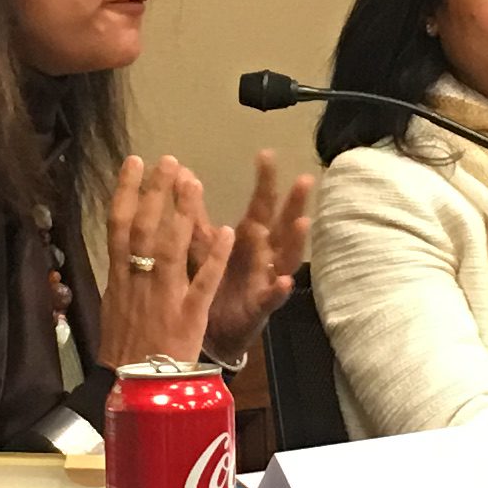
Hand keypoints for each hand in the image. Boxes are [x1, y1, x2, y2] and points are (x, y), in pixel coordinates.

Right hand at [98, 156, 234, 367]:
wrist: (132, 387)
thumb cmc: (123, 350)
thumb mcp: (113, 308)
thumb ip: (121, 278)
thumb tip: (120, 250)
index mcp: (118, 278)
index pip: (118, 225)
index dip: (124, 191)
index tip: (134, 162)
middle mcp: (138, 281)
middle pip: (144, 228)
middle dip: (156, 191)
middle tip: (169, 160)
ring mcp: (163, 296)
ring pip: (171, 248)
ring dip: (184, 213)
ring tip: (194, 182)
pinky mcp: (187, 315)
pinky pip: (203, 282)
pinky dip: (216, 258)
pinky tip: (228, 233)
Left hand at [202, 150, 311, 364]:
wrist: (209, 334)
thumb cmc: (212, 285)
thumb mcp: (202, 246)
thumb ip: (193, 213)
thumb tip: (183, 174)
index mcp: (249, 239)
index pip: (260, 205)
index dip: (264, 181)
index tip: (267, 154)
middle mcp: (264, 256)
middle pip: (282, 226)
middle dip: (293, 203)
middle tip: (304, 179)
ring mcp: (266, 281)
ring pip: (286, 258)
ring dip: (296, 241)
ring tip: (303, 222)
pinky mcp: (260, 308)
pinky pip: (271, 298)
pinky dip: (278, 290)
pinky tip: (283, 281)